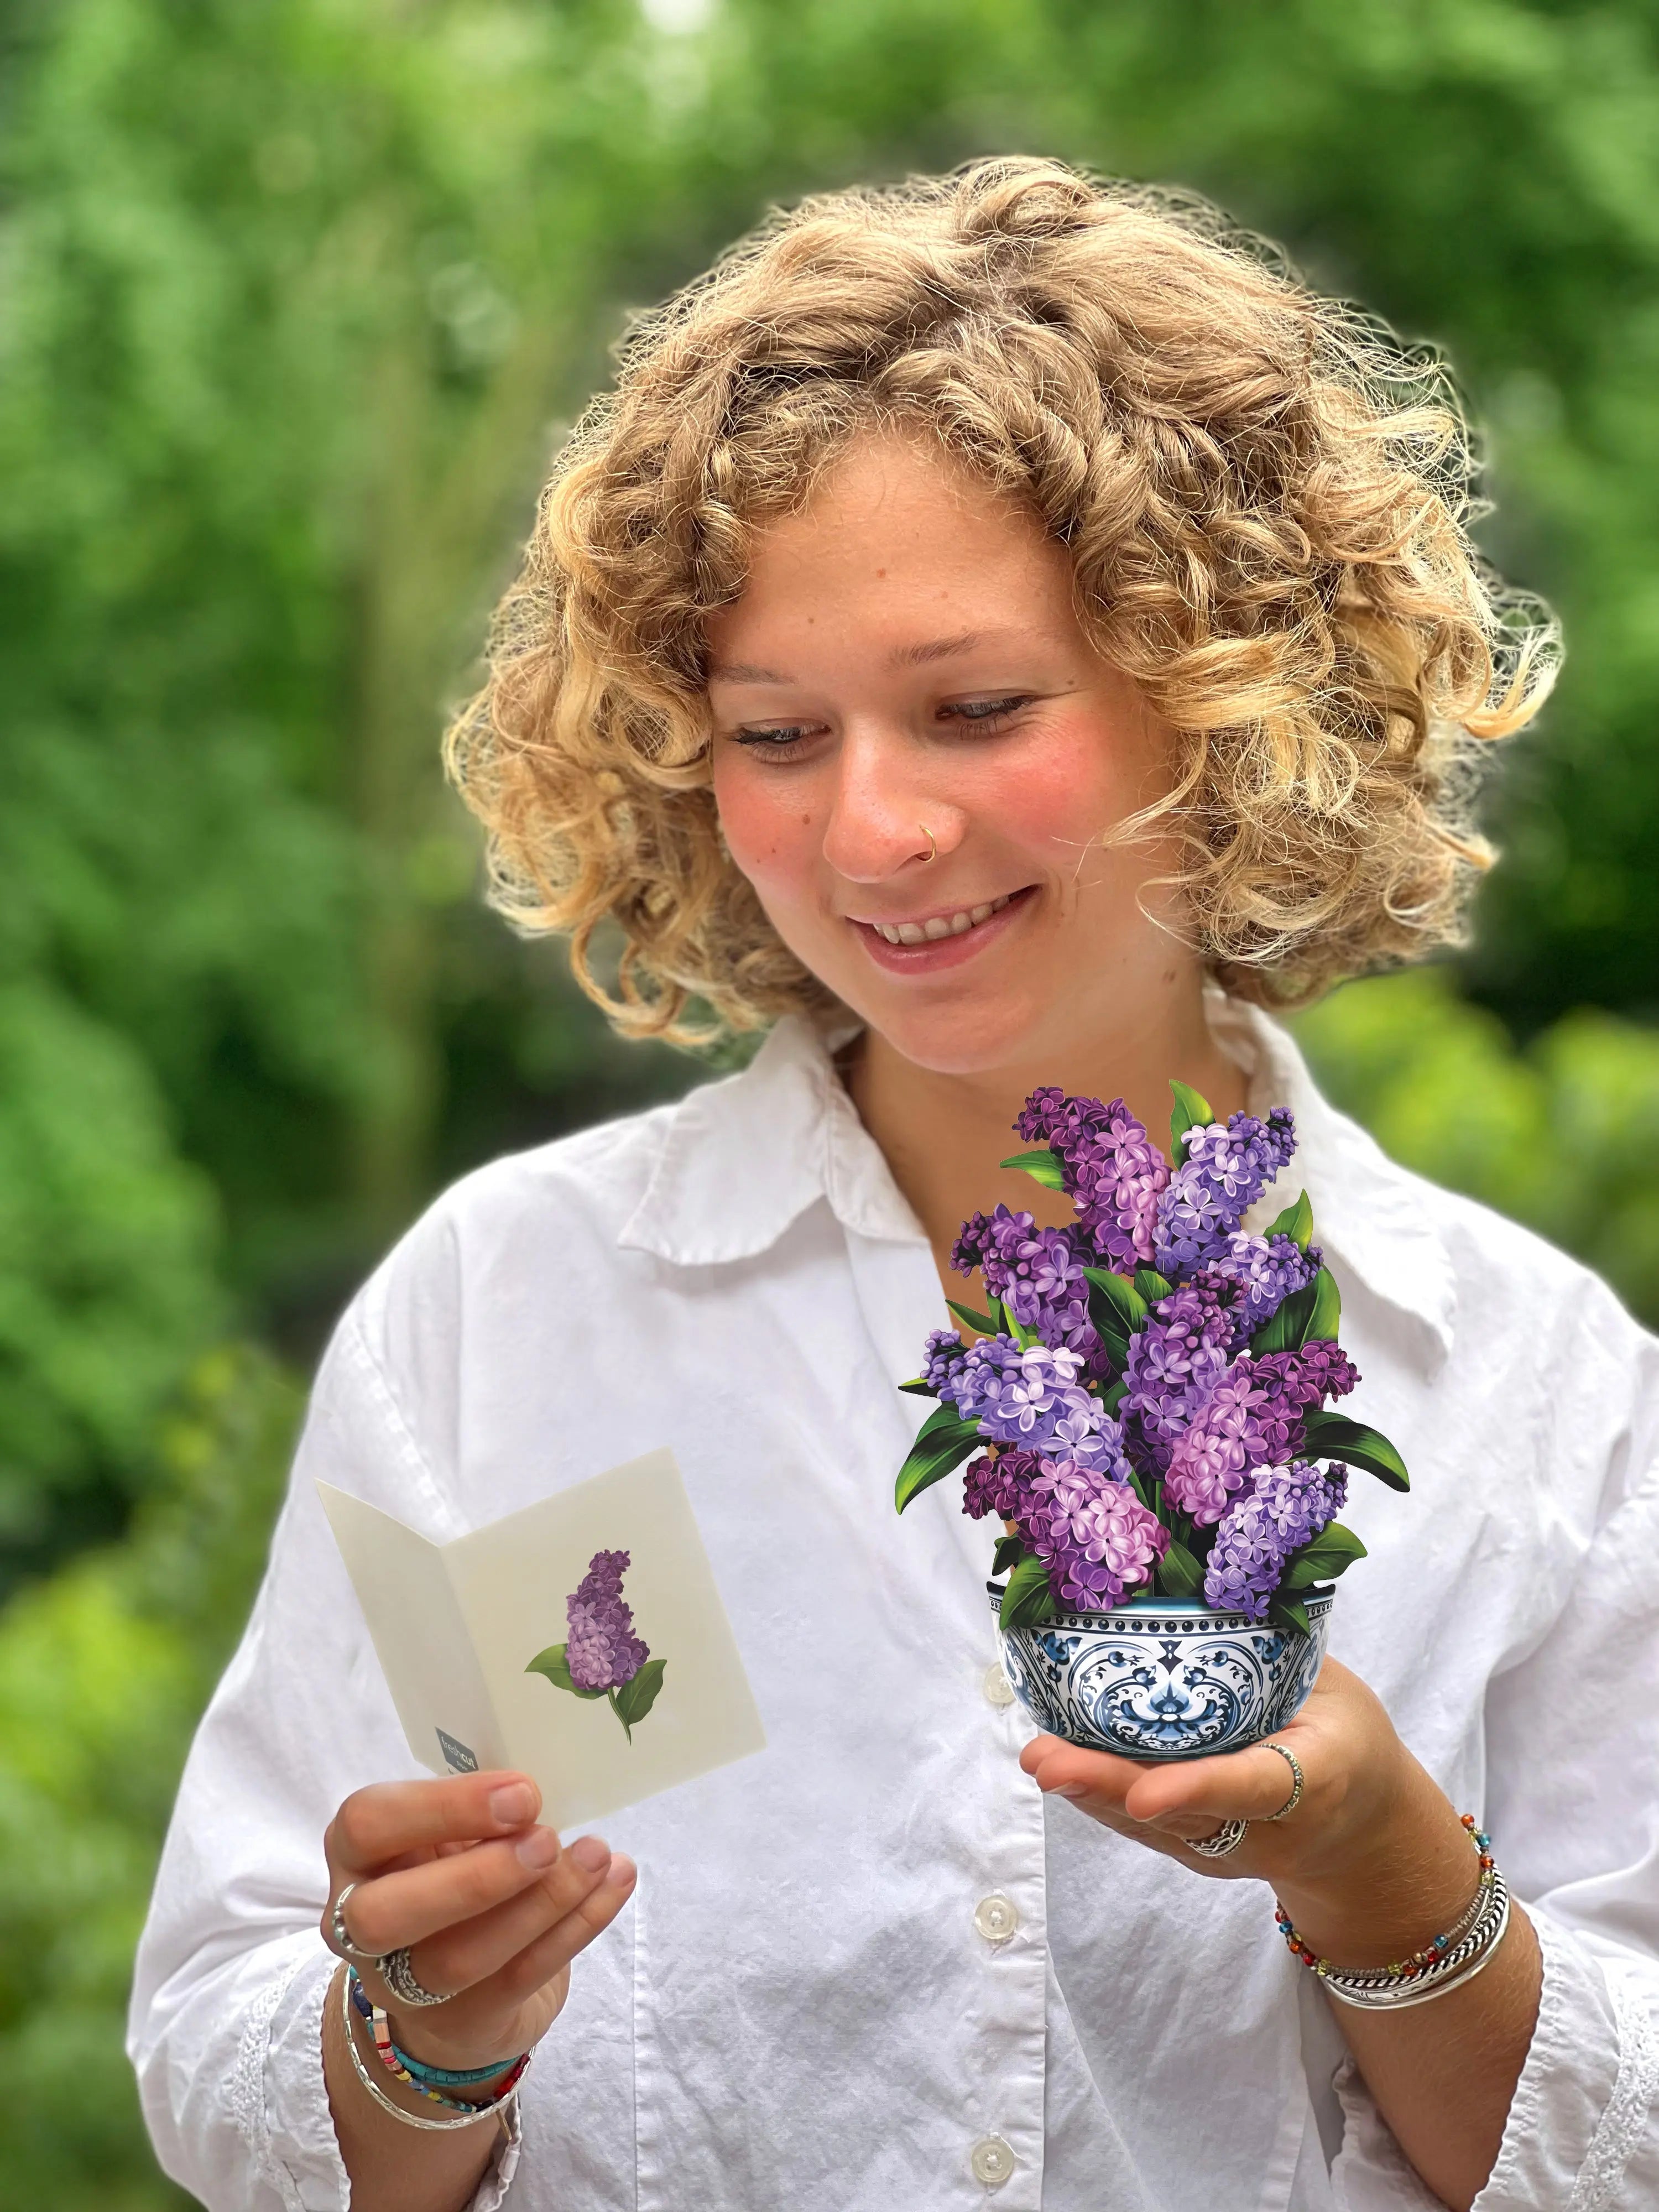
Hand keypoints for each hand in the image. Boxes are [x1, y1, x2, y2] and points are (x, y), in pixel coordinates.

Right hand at [321, 1769, 635, 2072]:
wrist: (455, 1991)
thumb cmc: (454, 1875)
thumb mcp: (450, 1833)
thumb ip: (477, 1812)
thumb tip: (538, 1788)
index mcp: (357, 1855)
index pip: (367, 1825)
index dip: (441, 1808)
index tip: (522, 1792)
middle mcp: (360, 1926)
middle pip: (387, 1914)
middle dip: (476, 1877)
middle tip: (548, 1840)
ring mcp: (404, 1985)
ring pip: (459, 1957)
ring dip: (541, 1903)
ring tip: (597, 1856)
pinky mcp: (464, 2021)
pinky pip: (520, 1977)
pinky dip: (576, 1927)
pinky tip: (616, 1883)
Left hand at [1020, 1656, 1478, 1960]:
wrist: (1366, 1835)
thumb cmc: (1350, 1739)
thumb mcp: (1337, 1690)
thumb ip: (1279, 1652)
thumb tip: (1208, 1575)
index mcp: (1315, 1781)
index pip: (1252, 1786)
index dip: (1197, 1787)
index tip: (1144, 1793)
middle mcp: (1268, 1829)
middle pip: (1183, 1814)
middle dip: (1110, 1788)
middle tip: (1047, 1761)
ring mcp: (1232, 1850)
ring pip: (1155, 1827)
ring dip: (1091, 1792)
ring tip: (1038, 1757)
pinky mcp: (1203, 1854)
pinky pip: (1148, 1829)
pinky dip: (1102, 1797)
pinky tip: (1059, 1765)